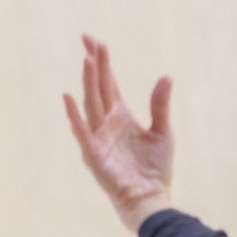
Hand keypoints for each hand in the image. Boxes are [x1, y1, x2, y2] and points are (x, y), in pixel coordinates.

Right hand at [63, 35, 175, 231]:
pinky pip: (82, 130)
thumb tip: (166, 76)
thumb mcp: (163, 132)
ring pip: (91, 103)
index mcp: (122, 116)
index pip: (110, 84)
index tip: (97, 42)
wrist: (150, 197)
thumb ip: (160, 105)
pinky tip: (69, 96)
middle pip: (98, 87)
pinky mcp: (94, 153)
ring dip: (88, 82)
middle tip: (89, 39)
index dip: (104, 64)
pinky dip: (75, 114)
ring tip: (87, 59)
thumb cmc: (155, 168)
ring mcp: (98, 137)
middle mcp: (107, 123)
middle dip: (94, 64)